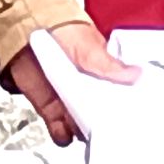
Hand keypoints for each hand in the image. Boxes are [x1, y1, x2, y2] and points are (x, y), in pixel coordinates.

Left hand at [3, 19, 134, 146]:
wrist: (28, 27)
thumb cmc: (63, 31)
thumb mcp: (90, 47)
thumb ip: (109, 65)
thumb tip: (136, 74)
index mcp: (106, 77)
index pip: (122, 100)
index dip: (126, 112)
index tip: (132, 121)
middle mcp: (90, 93)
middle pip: (104, 119)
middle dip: (106, 128)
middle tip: (107, 131)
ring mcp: (70, 103)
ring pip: (83, 129)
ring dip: (84, 133)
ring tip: (84, 131)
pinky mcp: (51, 110)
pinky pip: (60, 131)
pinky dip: (62, 136)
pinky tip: (65, 132)